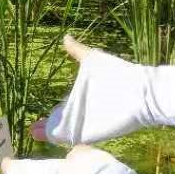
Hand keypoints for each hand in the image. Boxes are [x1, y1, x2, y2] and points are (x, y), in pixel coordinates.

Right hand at [32, 34, 152, 145]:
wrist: (143, 92)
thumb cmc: (120, 74)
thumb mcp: (93, 60)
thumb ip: (77, 51)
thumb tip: (65, 37)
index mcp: (81, 101)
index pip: (61, 112)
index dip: (47, 118)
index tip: (33, 123)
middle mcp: (84, 116)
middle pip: (60, 122)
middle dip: (46, 126)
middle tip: (32, 128)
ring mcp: (88, 125)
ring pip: (63, 130)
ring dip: (48, 131)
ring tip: (34, 132)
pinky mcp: (92, 133)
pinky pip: (70, 136)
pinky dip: (56, 135)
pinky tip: (42, 134)